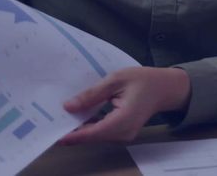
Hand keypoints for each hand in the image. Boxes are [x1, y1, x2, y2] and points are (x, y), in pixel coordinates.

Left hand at [58, 66, 190, 144]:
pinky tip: (78, 117)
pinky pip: (102, 133)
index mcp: (123, 120)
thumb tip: (68, 107)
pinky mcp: (122, 133)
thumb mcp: (117, 79)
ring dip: (79, 129)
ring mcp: (123, 135)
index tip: (53, 134)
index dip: (72, 135)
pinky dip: (89, 127)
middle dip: (72, 131)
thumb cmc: (144, 80)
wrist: (165, 88)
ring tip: (61, 117)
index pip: (93, 133)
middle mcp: (123, 133)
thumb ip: (93, 94)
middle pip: (92, 137)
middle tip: (51, 121)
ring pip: (96, 136)